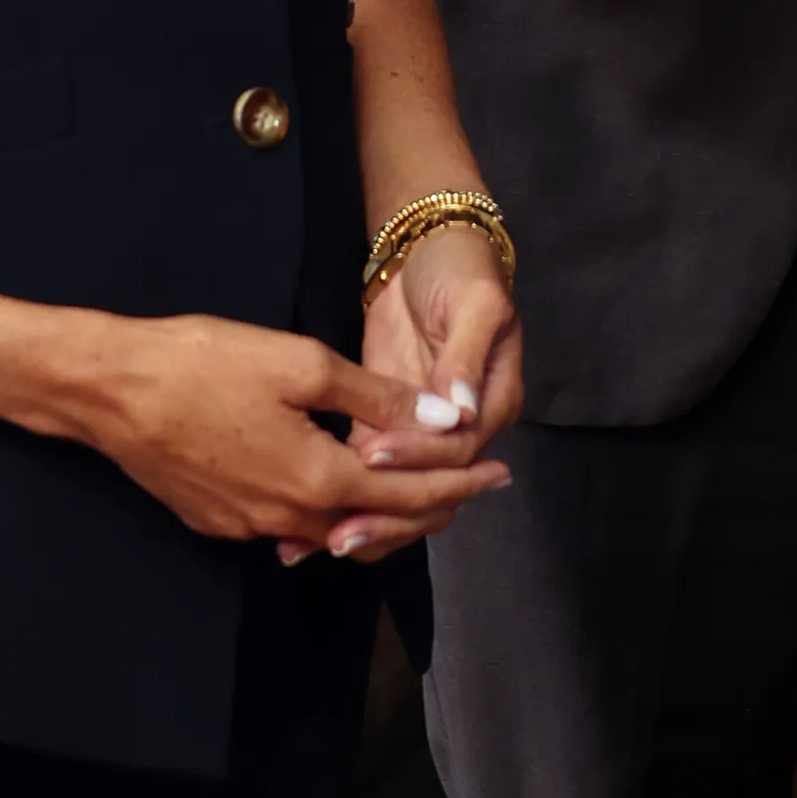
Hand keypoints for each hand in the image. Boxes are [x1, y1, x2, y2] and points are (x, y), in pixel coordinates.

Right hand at [21, 308, 509, 557]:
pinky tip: (337, 487)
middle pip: (378, 525)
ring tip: (417, 488)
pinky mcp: (217, 520)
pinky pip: (289, 526)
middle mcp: (287, 517)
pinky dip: (327, 511)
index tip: (499, 474)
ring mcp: (248, 525)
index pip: (409, 496)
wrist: (110, 390)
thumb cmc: (203, 364)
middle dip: (433, 505)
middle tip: (475, 485)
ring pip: (333, 529)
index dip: (459, 483)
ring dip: (380, 512)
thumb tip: (442, 422)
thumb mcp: (300, 363)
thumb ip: (375, 397)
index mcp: (318, 478)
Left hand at [280, 225, 521, 565]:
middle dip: (384, 514)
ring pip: (397, 491)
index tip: (371, 453)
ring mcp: (422, 430)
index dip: (416, 458)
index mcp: (492, 403)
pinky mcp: (385, 423)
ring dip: (359, 519)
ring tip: (311, 548)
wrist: (431, 249)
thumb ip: (465, 356)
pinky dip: (341, 497)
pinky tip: (304, 525)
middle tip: (337, 536)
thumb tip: (460, 407)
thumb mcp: (475, 304)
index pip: (457, 451)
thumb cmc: (461, 270)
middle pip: (428, 490)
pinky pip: (367, 471)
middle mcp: (463, 428)